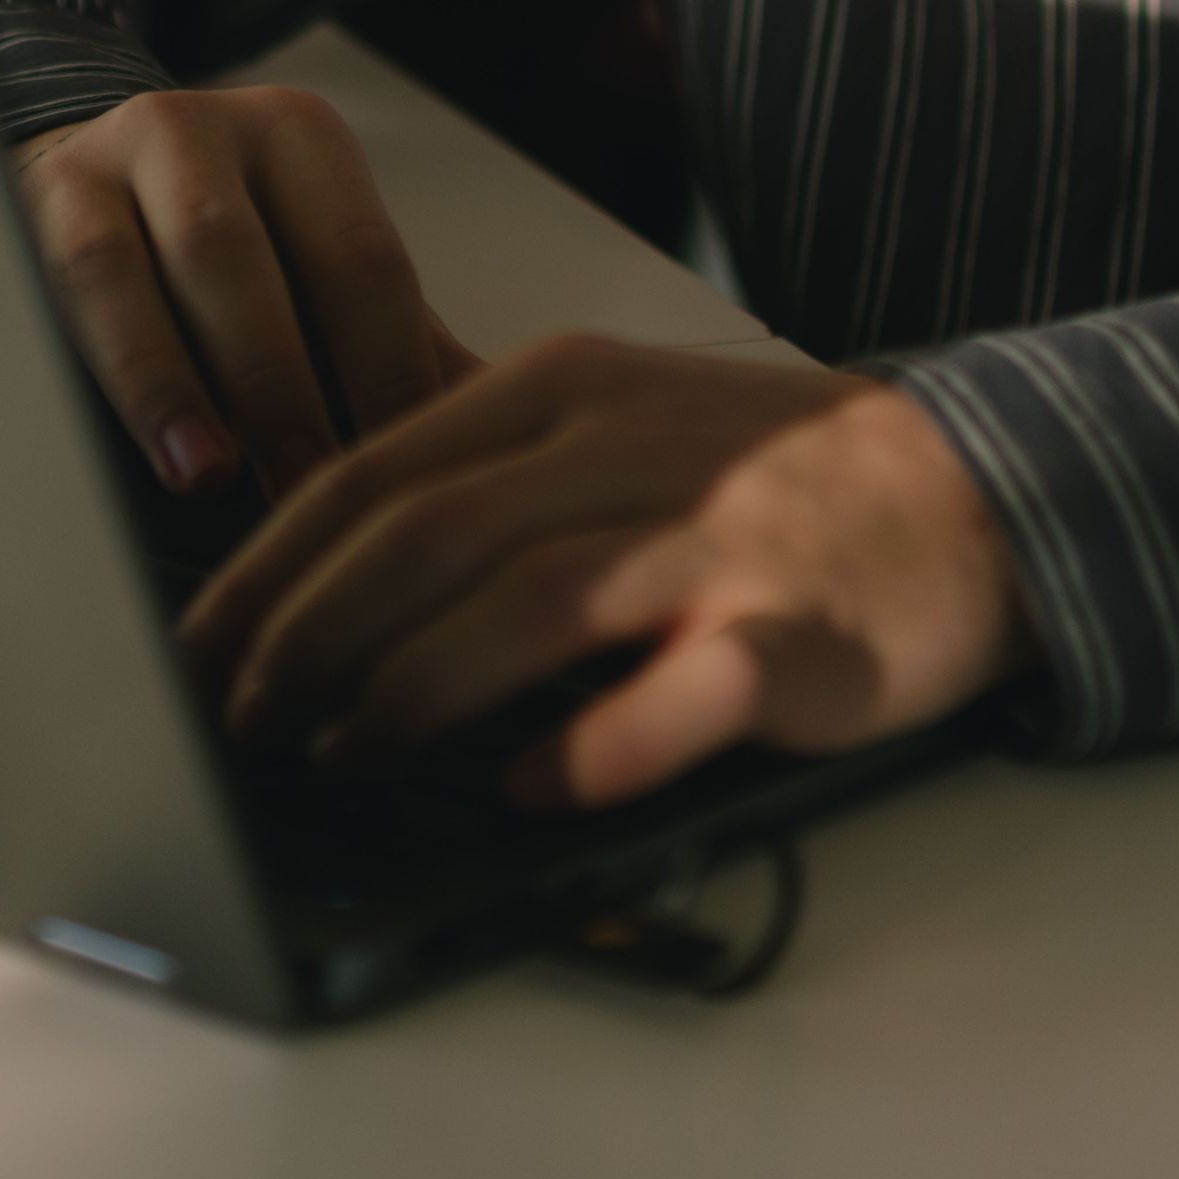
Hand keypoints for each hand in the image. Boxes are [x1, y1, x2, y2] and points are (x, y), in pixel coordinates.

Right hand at [12, 85, 480, 501]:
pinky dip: (112, 368)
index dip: (385, 370)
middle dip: (278, 386)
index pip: (358, 259)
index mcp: (302, 142)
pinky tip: (137, 438)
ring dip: (176, 381)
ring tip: (209, 476)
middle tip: (310, 493)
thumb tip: (499, 444)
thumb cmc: (225, 250)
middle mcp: (206, 128)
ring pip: (139, 266)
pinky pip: (70, 283)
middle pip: (242, 257)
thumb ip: (396, 350)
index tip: (409, 473)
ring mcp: (109, 156)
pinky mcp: (35, 196)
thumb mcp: (313, 279)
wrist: (82, 171)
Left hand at [182, 335, 1034, 810]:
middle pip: (422, 534)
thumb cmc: (771, 479)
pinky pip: (672, 696)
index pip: (372, 473)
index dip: (266, 569)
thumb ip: (484, 482)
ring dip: (410, 693)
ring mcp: (717, 537)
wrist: (981, 489)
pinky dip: (586, 747)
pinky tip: (525, 789)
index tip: (196, 649)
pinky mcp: (793, 631)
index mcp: (564, 389)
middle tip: (240, 725)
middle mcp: (628, 446)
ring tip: (342, 760)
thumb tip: (315, 577)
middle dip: (305, 640)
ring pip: (525, 602)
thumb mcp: (614, 425)